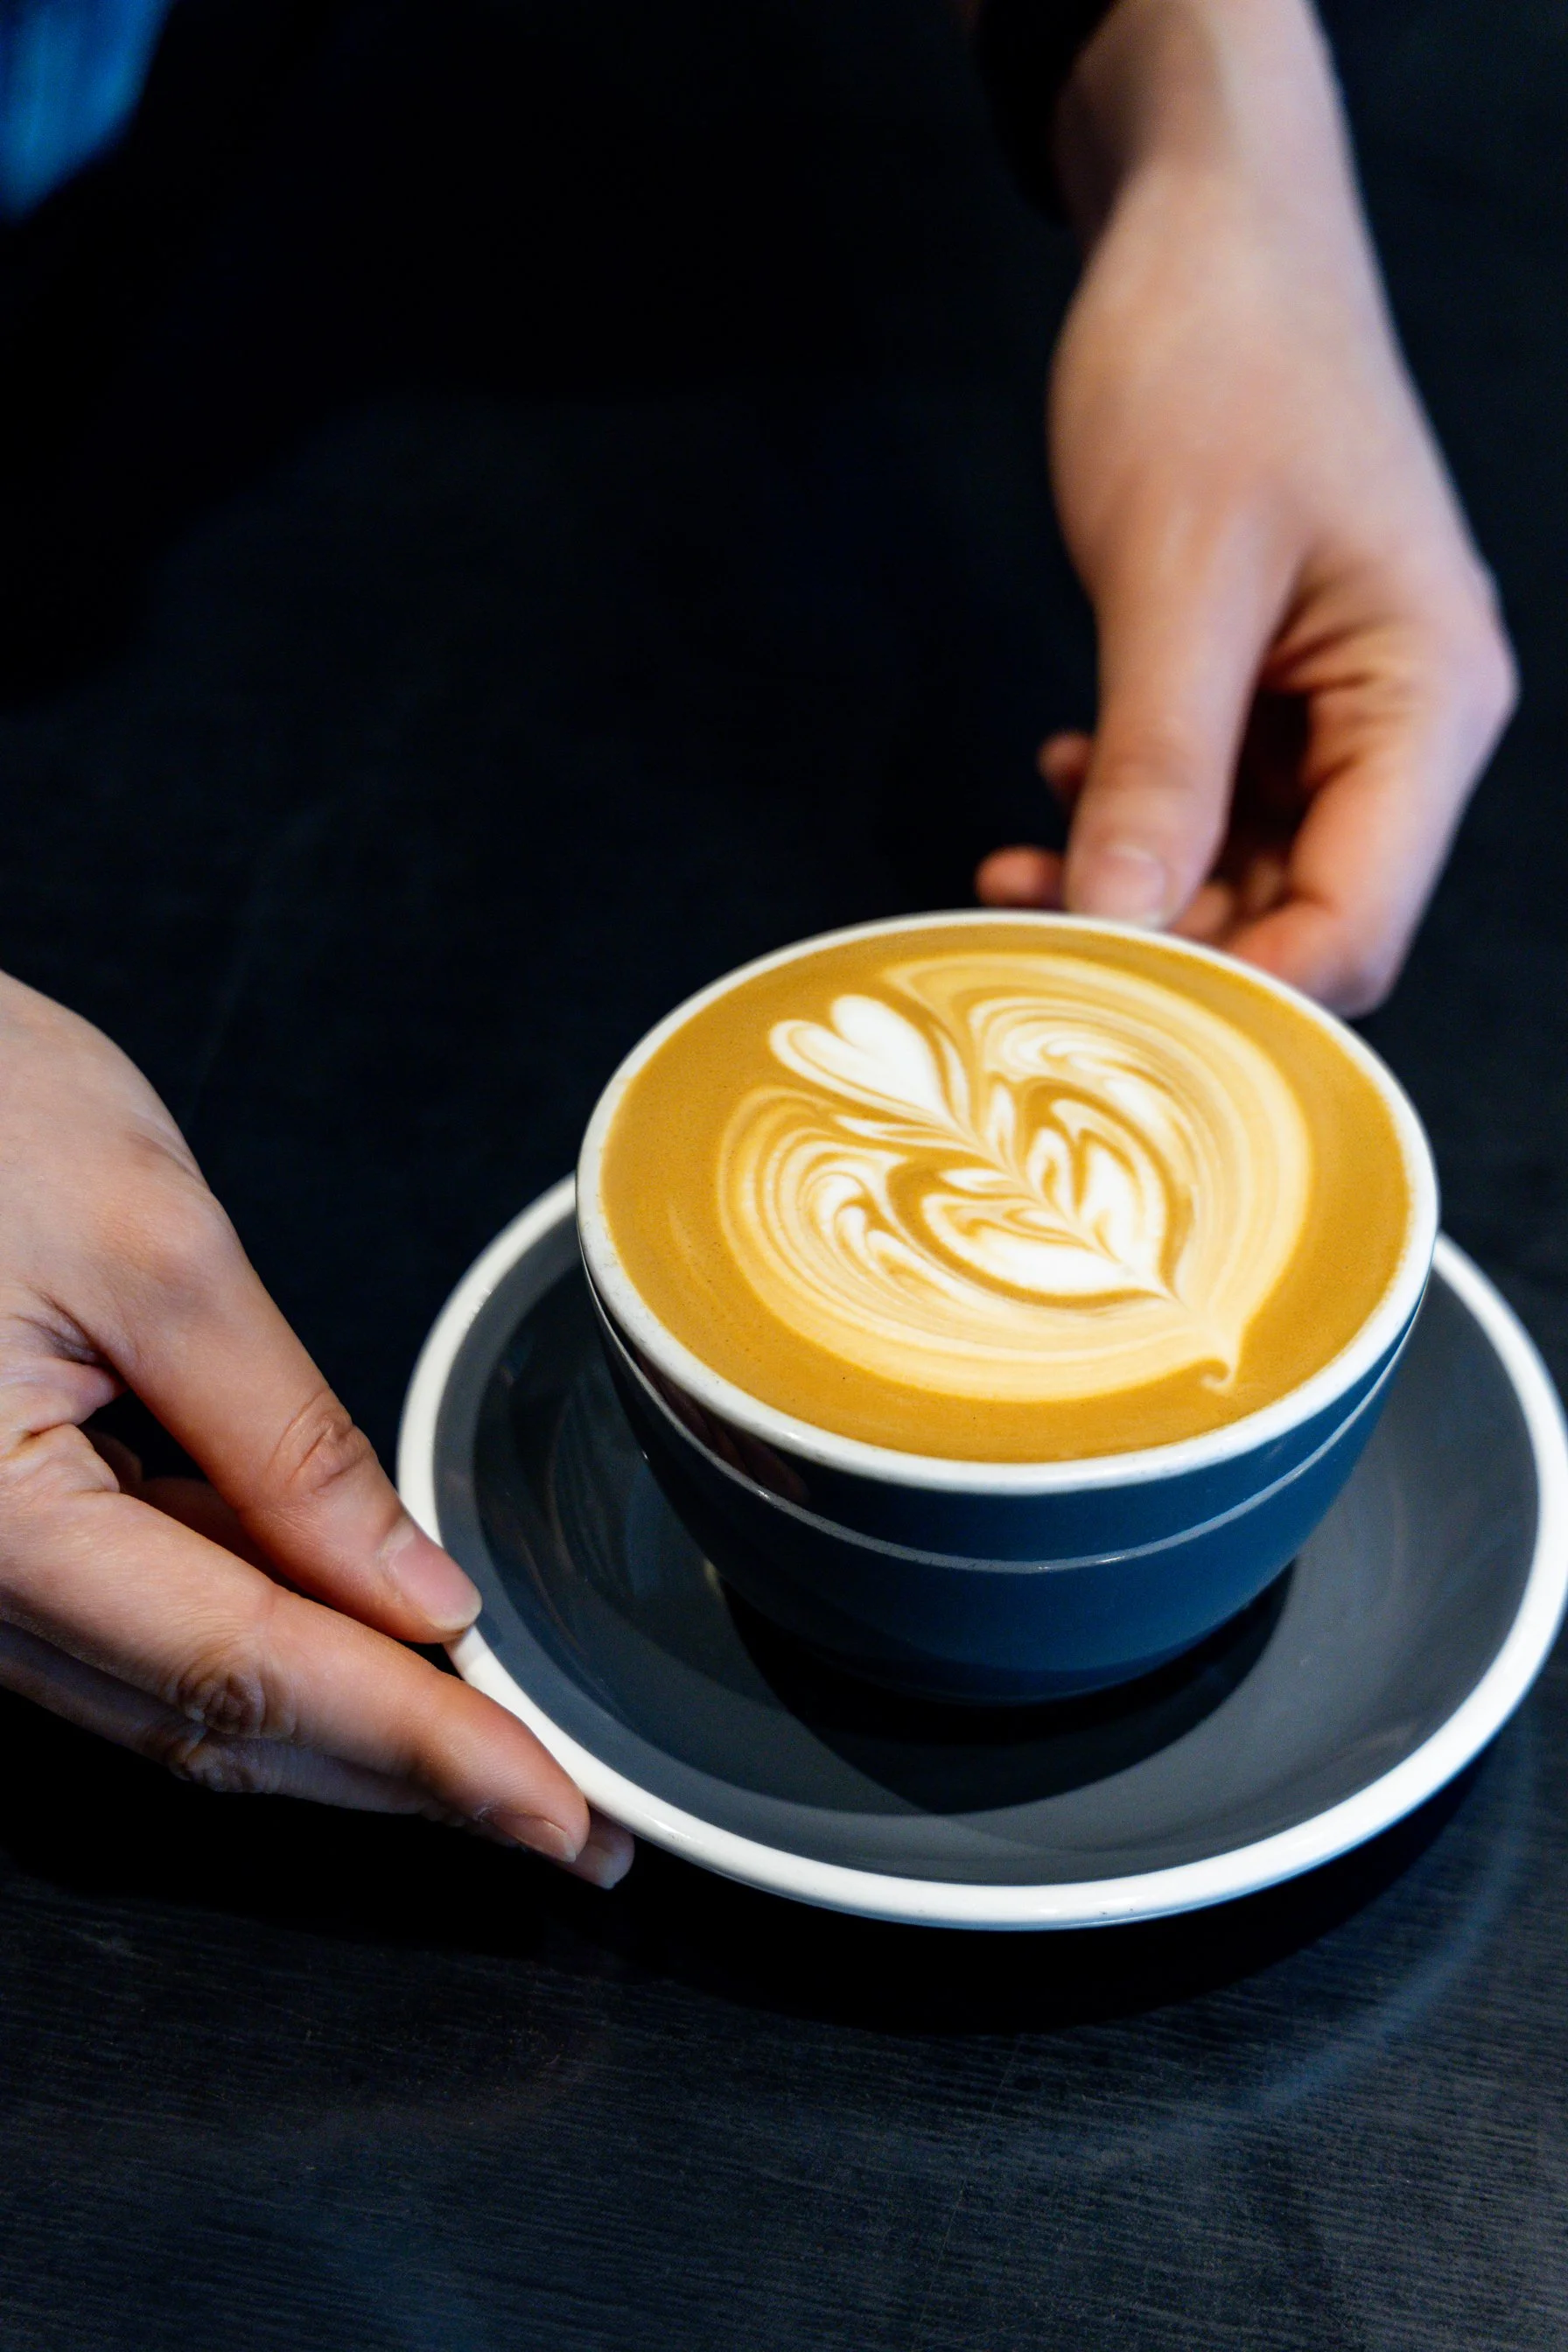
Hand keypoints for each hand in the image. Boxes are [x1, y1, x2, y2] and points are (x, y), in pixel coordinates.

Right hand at [0, 974, 630, 1885]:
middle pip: (216, 1725)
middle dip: (405, 1779)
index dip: (418, 1750)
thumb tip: (416, 1593)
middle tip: (569, 1825)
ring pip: (181, 1705)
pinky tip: (382, 1656)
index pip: (248, 1670)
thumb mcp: (157, 1246)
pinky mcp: (1, 1542)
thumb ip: (287, 1440)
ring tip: (501, 1758)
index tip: (554, 1810)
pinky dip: (275, 1659)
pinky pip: (147, 1636)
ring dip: (349, 1740)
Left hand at [976, 0, 1514, 1013]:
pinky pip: (1206, 807)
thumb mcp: (1179, 575)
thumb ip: (1155, 763)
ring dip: (1131, 891)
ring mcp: (1333, 711)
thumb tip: (1116, 926)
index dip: (1236, 995)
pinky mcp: (1267, 690)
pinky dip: (1127, 821)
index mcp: (1427, 703)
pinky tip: (1053, 782)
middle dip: (1166, 948)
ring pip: (1241, 874)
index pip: (1357, 930)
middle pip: (1298, 921)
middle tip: (1028, 946)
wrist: (1206, 233)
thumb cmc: (1221, 364)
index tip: (1104, 1008)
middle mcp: (1398, 726)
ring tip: (1014, 872)